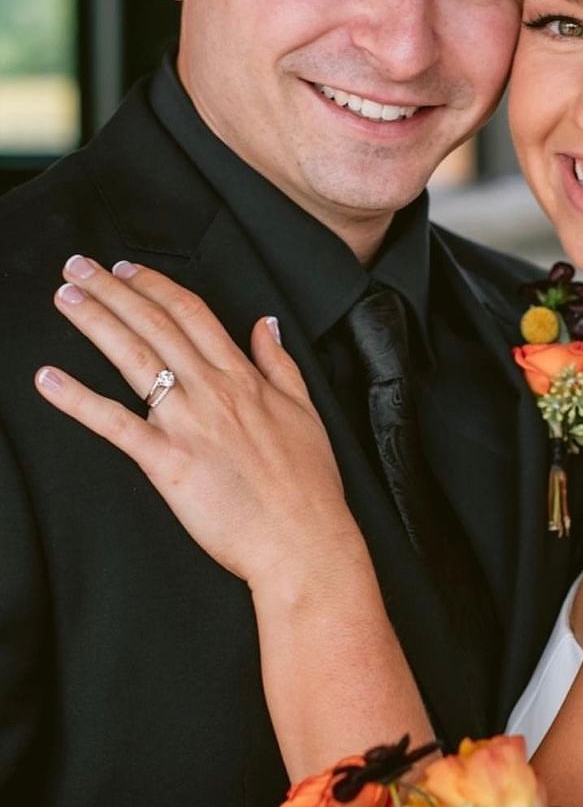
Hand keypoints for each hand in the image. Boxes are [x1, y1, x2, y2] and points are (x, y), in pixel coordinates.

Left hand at [35, 255, 359, 585]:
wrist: (304, 540)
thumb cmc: (309, 484)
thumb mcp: (306, 411)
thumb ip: (280, 364)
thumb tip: (266, 324)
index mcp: (244, 378)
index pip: (192, 314)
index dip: (154, 286)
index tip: (127, 270)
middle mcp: (213, 391)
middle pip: (155, 324)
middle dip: (112, 290)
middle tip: (78, 267)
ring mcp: (188, 425)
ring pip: (134, 358)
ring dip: (95, 322)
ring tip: (66, 297)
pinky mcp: (167, 463)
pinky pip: (115, 424)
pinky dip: (78, 400)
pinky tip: (49, 380)